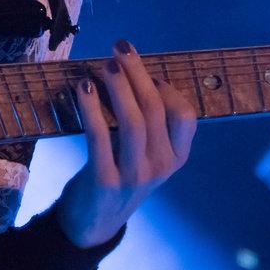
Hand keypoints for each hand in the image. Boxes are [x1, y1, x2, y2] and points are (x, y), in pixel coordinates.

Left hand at [55, 39, 196, 247]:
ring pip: (133, 121)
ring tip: (104, 64)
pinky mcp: (106, 181)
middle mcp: (162, 166)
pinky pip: (99, 137)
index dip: (166, 87)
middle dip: (138, 73)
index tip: (145, 71)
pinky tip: (83, 88)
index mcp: (177, 157)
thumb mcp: (144, 152)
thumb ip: (147, 120)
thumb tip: (131, 68)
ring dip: (118, 87)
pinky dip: (91, 108)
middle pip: (156, 109)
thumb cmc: (119, 172)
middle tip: (120, 47)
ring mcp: (136, 176)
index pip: (186, 115)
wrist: (94, 222)